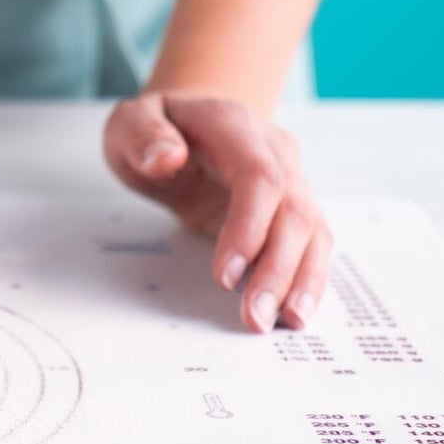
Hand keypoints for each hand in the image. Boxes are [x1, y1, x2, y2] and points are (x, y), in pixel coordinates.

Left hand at [104, 92, 329, 333]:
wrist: (186, 121)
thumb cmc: (157, 127)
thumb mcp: (130, 123)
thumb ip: (144, 136)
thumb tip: (166, 158)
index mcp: (235, 125)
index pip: (259, 177)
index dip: (250, 227)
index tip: (225, 275)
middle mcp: (274, 150)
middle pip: (293, 211)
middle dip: (277, 269)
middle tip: (254, 316)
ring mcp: (290, 177)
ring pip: (312, 230)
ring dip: (301, 280)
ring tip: (284, 322)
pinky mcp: (291, 207)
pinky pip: (311, 243)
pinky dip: (307, 278)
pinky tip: (295, 311)